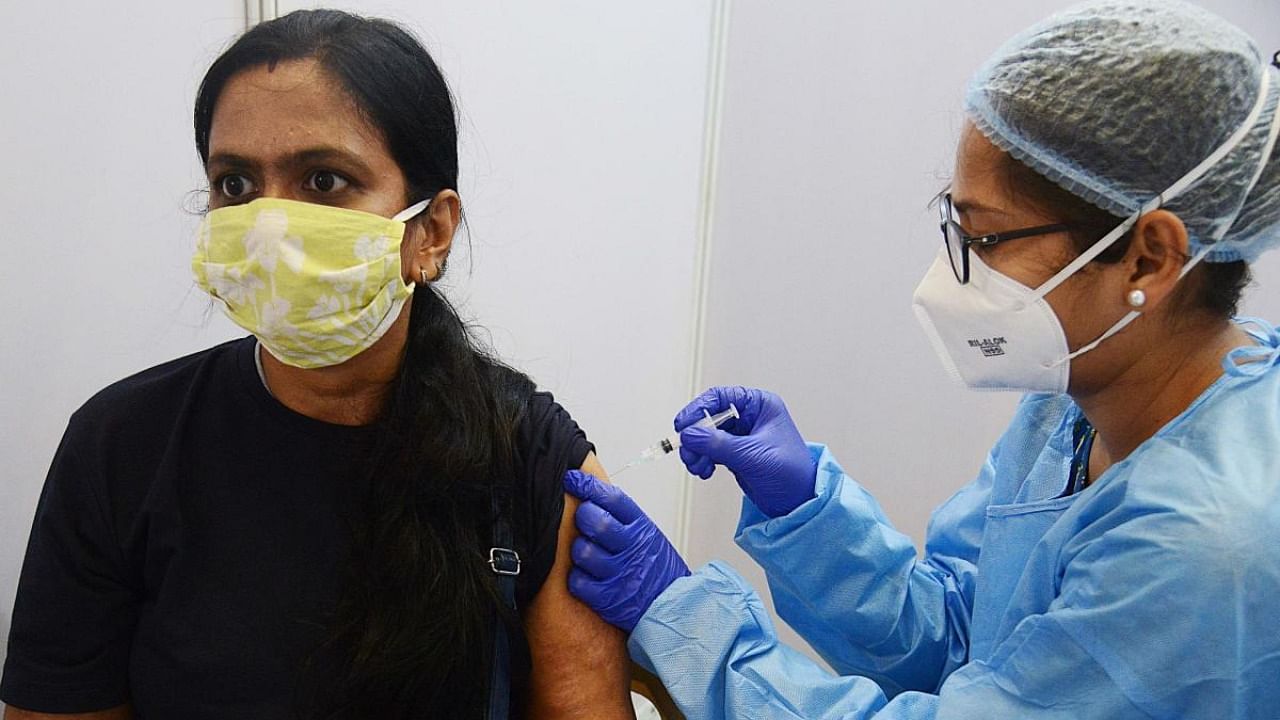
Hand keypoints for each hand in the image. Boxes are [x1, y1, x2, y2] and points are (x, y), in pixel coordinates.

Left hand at [563, 470, 689, 632]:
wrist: (675, 608)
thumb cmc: (658, 570)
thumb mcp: (650, 536)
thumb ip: (625, 519)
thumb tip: (593, 495)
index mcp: (642, 529)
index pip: (612, 498)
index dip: (588, 485)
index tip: (572, 479)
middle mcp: (631, 549)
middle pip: (595, 521)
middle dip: (583, 516)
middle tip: (584, 520)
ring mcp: (619, 574)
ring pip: (582, 551)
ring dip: (579, 550)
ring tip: (588, 553)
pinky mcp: (607, 599)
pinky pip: (577, 581)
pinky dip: (578, 577)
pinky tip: (588, 576)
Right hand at [675, 386, 816, 517]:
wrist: (800, 503)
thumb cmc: (791, 474)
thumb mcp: (754, 456)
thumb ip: (720, 444)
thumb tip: (690, 434)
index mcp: (760, 405)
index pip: (720, 397)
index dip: (698, 409)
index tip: (683, 425)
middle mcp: (750, 417)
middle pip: (709, 417)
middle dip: (695, 436)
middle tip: (689, 453)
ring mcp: (741, 436)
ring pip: (706, 436)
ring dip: (696, 451)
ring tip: (697, 467)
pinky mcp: (735, 454)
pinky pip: (709, 451)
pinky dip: (702, 461)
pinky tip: (704, 471)